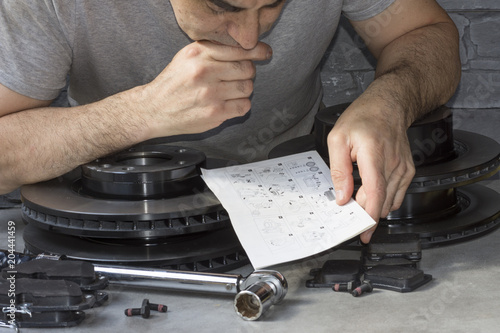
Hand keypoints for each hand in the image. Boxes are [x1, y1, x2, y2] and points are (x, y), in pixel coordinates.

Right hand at [133, 41, 271, 137]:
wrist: (153, 109)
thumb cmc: (173, 84)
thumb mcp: (186, 57)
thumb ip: (212, 50)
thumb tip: (245, 48)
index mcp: (199, 53)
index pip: (239, 49)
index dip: (257, 51)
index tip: (265, 52)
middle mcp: (204, 71)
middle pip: (247, 68)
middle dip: (246, 73)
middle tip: (236, 78)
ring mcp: (210, 93)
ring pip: (247, 87)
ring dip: (243, 90)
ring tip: (230, 92)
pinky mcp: (214, 113)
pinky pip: (244, 106)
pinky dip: (241, 105)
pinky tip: (229, 104)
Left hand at [327, 98, 414, 242]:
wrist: (389, 105)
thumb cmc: (363, 118)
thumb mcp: (338, 139)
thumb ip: (338, 170)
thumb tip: (342, 196)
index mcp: (374, 155)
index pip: (375, 193)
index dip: (369, 217)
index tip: (363, 233)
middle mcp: (393, 164)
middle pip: (382, 202)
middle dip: (367, 216)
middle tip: (351, 221)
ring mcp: (403, 168)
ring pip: (390, 201)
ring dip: (375, 208)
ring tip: (359, 206)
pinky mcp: (407, 170)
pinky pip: (397, 194)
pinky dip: (384, 200)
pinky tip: (371, 196)